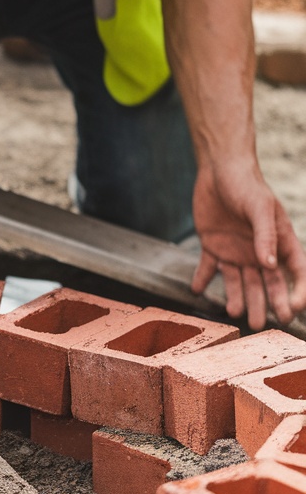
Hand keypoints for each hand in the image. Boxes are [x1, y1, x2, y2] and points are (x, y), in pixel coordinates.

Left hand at [191, 165, 305, 329]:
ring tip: (235, 314)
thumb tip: (270, 265)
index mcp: (279, 240)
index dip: (297, 290)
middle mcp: (259, 250)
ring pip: (239, 282)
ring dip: (237, 299)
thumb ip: (266, 235)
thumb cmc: (247, 184)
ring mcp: (236, 251)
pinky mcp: (213, 247)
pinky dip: (201, 280)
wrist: (218, 168)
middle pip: (266, 284)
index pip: (294, 270)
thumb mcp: (260, 207)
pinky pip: (208, 269)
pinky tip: (197, 290)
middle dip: (265, 305)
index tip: (295, 309)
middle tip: (261, 325)